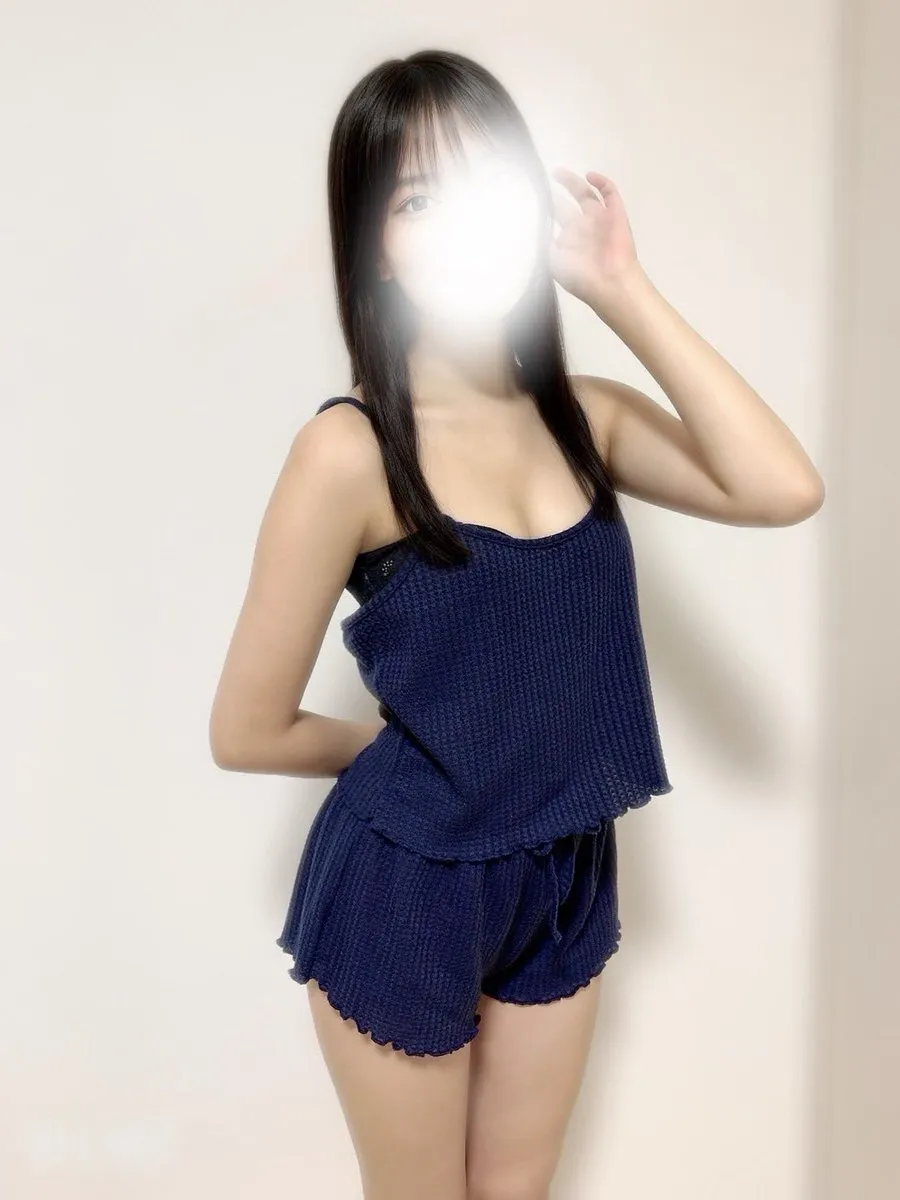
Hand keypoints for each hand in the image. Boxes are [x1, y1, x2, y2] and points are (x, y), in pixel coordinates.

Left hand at [547, 167, 640, 306]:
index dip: (543, 209)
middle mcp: (583, 228)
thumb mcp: (553, 261)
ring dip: (573, 183)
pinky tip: (590, 176)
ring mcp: (600, 219)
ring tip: (557, 173)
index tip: (530, 199)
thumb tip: (534, 226)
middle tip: (541, 184)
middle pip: (567, 206)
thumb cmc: (580, 276)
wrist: (610, 282)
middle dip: (555, 196)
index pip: (554, 221)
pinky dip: (602, 182)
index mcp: (569, 241)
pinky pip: (610, 193)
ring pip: (586, 195)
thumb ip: (543, 243)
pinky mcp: (616, 213)